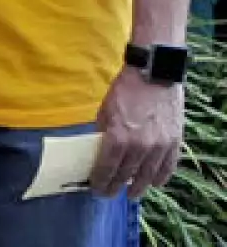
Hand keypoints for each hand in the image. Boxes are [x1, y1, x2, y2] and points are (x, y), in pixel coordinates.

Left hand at [91, 66, 183, 197]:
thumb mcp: (104, 110)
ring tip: (131, 195)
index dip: (101, 181)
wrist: (154, 75)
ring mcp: (159, 146)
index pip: (107, 168)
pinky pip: (168, 167)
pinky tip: (153, 183)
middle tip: (108, 194)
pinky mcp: (174, 143)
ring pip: (147, 175)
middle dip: (115, 187)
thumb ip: (103, 132)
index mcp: (118, 138)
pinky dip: (160, 177)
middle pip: (126, 175)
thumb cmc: (125, 90)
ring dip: (138, 187)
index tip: (96, 189)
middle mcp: (139, 147)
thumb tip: (98, 148)